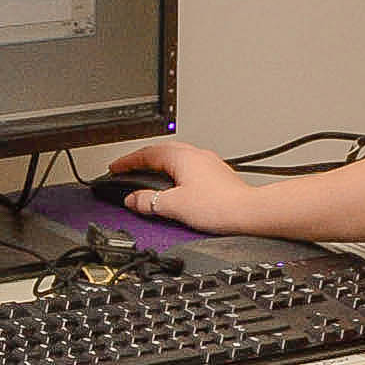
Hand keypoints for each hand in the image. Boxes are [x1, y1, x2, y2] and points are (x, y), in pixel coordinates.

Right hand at [102, 139, 260, 232]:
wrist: (249, 213)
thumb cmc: (219, 206)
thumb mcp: (173, 205)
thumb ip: (148, 201)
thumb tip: (132, 200)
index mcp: (182, 157)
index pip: (146, 154)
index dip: (127, 161)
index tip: (115, 168)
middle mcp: (196, 155)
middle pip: (161, 152)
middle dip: (142, 161)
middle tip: (128, 170)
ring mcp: (208, 164)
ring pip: (176, 159)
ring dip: (158, 166)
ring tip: (148, 178)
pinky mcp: (217, 176)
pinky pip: (188, 169)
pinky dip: (173, 175)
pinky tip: (174, 188)